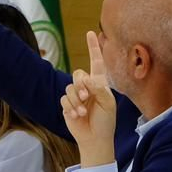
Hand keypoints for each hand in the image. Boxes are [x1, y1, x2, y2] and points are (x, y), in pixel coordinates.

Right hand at [59, 31, 119, 166]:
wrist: (95, 138)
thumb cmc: (106, 121)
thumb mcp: (108, 103)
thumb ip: (98, 88)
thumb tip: (84, 79)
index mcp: (100, 83)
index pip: (97, 61)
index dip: (94, 47)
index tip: (91, 32)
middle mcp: (88, 87)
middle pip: (78, 74)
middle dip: (81, 86)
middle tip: (86, 98)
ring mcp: (76, 96)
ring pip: (69, 88)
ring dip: (76, 100)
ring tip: (82, 111)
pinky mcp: (67, 105)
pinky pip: (63, 99)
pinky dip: (70, 107)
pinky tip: (76, 115)